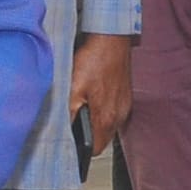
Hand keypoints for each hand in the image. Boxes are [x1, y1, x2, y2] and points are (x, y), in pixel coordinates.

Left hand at [69, 33, 135, 155]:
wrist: (112, 40)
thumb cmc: (94, 59)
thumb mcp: (73, 86)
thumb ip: (70, 112)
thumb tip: (64, 132)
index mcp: (106, 118)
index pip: (93, 150)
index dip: (80, 150)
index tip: (70, 144)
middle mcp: (119, 116)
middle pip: (101, 140)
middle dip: (87, 137)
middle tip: (73, 125)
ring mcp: (124, 106)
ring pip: (108, 127)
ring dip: (95, 124)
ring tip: (83, 110)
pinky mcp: (126, 98)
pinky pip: (114, 114)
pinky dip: (103, 112)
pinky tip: (94, 98)